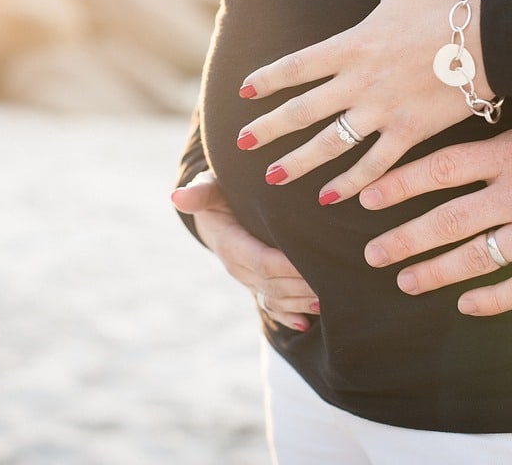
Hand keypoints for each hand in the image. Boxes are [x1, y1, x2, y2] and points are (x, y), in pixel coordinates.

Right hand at [172, 170, 318, 330]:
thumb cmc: (218, 192)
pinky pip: (271, 306)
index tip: (313, 261)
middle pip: (273, 283)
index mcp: (229, 244)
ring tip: (329, 299)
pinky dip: (288, 316)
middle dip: (302, 285)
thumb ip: (200, 192)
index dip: (287, 265)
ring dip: (300, 302)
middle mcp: (238, 267)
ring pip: (275, 297)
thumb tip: (177, 196)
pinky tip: (305, 323)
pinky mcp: (257, 284)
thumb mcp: (209, 188)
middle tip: (334, 280)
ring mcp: (247, 279)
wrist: (213, 213)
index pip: (261, 260)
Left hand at [236, 0, 493, 204]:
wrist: (495, 37)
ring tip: (273, 177)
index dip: (267, 79)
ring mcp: (384, 111)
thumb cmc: (447, 5)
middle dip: (269, 128)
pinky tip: (329, 199)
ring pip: (331, 143)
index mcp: (353, 45)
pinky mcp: (410, 132)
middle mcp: (360, 82)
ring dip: (299, 162)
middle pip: (303, 111)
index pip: (297, 66)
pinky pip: (374, 165)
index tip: (244, 92)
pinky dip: (351, 184)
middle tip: (241, 143)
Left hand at [359, 89, 511, 314]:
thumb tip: (484, 95)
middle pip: (445, 221)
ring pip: (477, 258)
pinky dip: (493, 299)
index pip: (438, 171)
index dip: (397, 186)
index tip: (366, 199)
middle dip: (403, 239)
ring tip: (406, 282)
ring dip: (436, 272)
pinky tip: (467, 305)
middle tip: (372, 255)